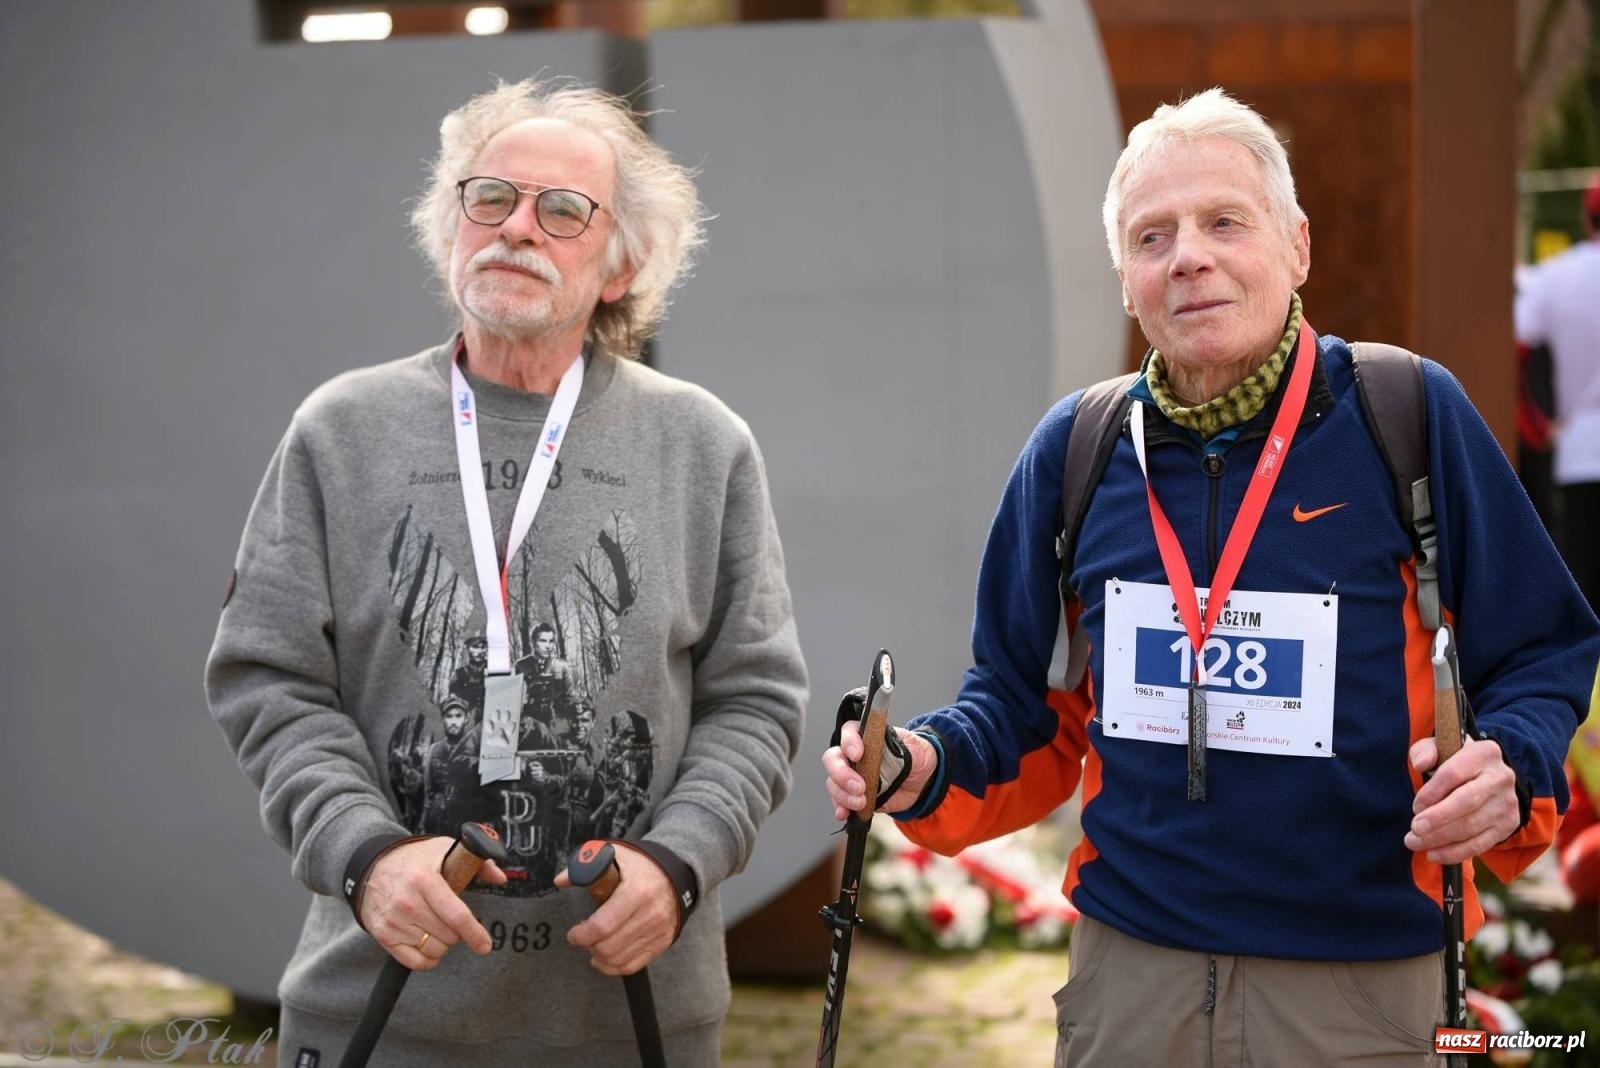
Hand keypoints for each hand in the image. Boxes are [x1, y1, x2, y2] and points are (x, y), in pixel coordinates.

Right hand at [358, 837, 507, 969]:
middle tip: (452, 918)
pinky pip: (414, 961)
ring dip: (443, 944)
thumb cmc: (415, 859)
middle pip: (448, 936)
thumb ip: (478, 862)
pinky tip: (430, 944)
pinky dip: (428, 959)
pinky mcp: (383, 935)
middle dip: (458, 932)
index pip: (456, 916)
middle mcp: (407, 902)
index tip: (485, 946)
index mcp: (425, 880)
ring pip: (434, 950)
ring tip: (438, 926)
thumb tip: (500, 878)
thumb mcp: (445, 849)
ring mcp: (394, 921)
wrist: (372, 865)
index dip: (474, 934)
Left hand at [556, 845, 675, 975]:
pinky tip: (604, 957)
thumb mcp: (613, 854)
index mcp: (637, 892)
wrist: (676, 873)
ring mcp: (658, 932)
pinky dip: (613, 966)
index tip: (573, 933)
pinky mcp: (662, 942)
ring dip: (599, 957)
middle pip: (608, 947)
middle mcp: (650, 915)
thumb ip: (584, 865)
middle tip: (583, 937)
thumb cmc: (640, 865)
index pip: (602, 926)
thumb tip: (560, 881)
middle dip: (588, 946)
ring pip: (618, 960)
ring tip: (593, 946)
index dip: (581, 934)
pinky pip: (632, 966)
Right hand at [823, 720, 936, 820]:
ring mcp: (852, 777)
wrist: (924, 780)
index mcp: (866, 736)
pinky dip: (840, 808)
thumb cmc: (916, 756)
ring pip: (833, 783)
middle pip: (833, 759)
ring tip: (861, 803)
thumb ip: (897, 747)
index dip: (849, 742)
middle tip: (859, 787)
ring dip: (842, 795)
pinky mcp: (855, 796)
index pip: (849, 732)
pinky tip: (845, 814)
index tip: (858, 755)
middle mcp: (853, 756)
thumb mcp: (912, 746)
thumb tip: (883, 754)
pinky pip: (840, 802)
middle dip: (841, 774)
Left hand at [1406, 736, 1520, 863]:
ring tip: (1415, 842)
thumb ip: (1426, 751)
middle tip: (1414, 829)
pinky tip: (1434, 854)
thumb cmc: (1456, 762)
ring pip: (1472, 826)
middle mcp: (1501, 777)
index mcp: (1484, 753)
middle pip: (1466, 802)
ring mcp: (1507, 803)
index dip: (1432, 792)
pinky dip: (1455, 852)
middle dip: (1437, 818)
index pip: (1454, 773)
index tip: (1415, 807)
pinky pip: (1480, 844)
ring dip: (1441, 838)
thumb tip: (1420, 763)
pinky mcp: (1507, 825)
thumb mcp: (1440, 748)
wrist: (1489, 777)